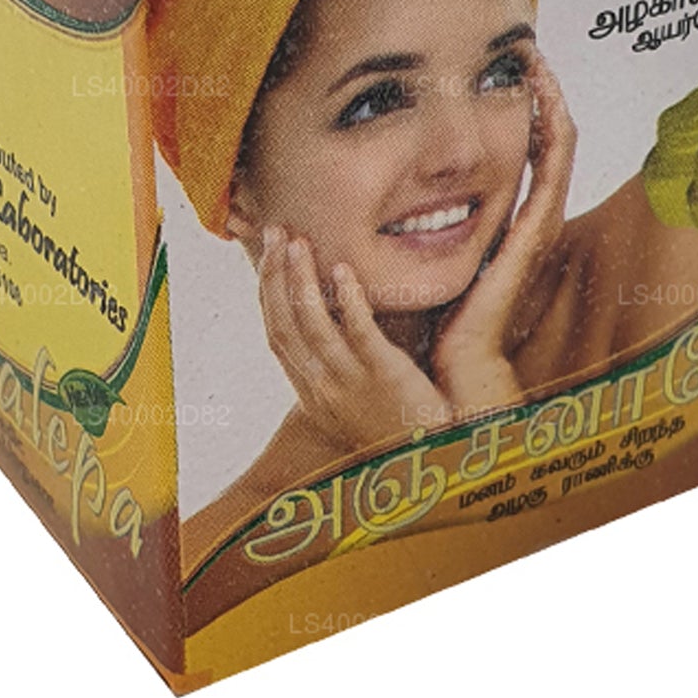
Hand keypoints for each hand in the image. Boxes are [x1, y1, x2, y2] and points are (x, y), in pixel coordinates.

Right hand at [256, 225, 454, 453]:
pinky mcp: (385, 376)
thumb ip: (339, 363)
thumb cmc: (396, 428)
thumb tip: (334, 321)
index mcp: (312, 391)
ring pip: (312, 326)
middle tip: (275, 232)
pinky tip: (343, 269)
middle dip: (274, 276)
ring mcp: (350, 382)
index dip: (267, 291)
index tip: (268, 254)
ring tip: (297, 241)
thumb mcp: (353, 400)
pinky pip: (360, 332)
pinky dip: (348, 300)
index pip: (276, 334)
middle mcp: (322, 386)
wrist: (430, 464)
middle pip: (283, 324)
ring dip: (300, 280)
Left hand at [432, 48, 577, 417]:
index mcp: (509, 220)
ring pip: (558, 146)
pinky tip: (544, 96)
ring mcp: (537, 222)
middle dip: (543, 95)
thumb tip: (381, 188)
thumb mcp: (429, 252)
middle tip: (530, 51)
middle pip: (549, 140)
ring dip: (552, 101)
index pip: (527, 150)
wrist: (457, 361)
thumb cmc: (438, 313)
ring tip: (540, 61)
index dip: (524, 110)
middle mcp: (529, 216)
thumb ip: (420, 221)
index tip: (506, 70)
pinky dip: (553, 128)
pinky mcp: (533, 230)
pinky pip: (551, 167)